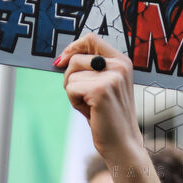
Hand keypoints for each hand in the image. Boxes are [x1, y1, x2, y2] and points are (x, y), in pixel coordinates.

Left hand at [54, 34, 142, 166]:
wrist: (122, 143)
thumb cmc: (109, 116)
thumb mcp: (104, 85)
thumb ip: (90, 68)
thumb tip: (60, 59)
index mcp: (122, 61)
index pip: (91, 38)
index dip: (73, 48)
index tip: (63, 61)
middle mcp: (119, 66)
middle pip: (76, 58)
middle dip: (70, 78)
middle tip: (84, 96)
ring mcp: (111, 77)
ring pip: (71, 75)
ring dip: (73, 93)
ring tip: (91, 106)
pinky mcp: (100, 91)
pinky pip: (70, 88)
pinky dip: (74, 101)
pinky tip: (90, 111)